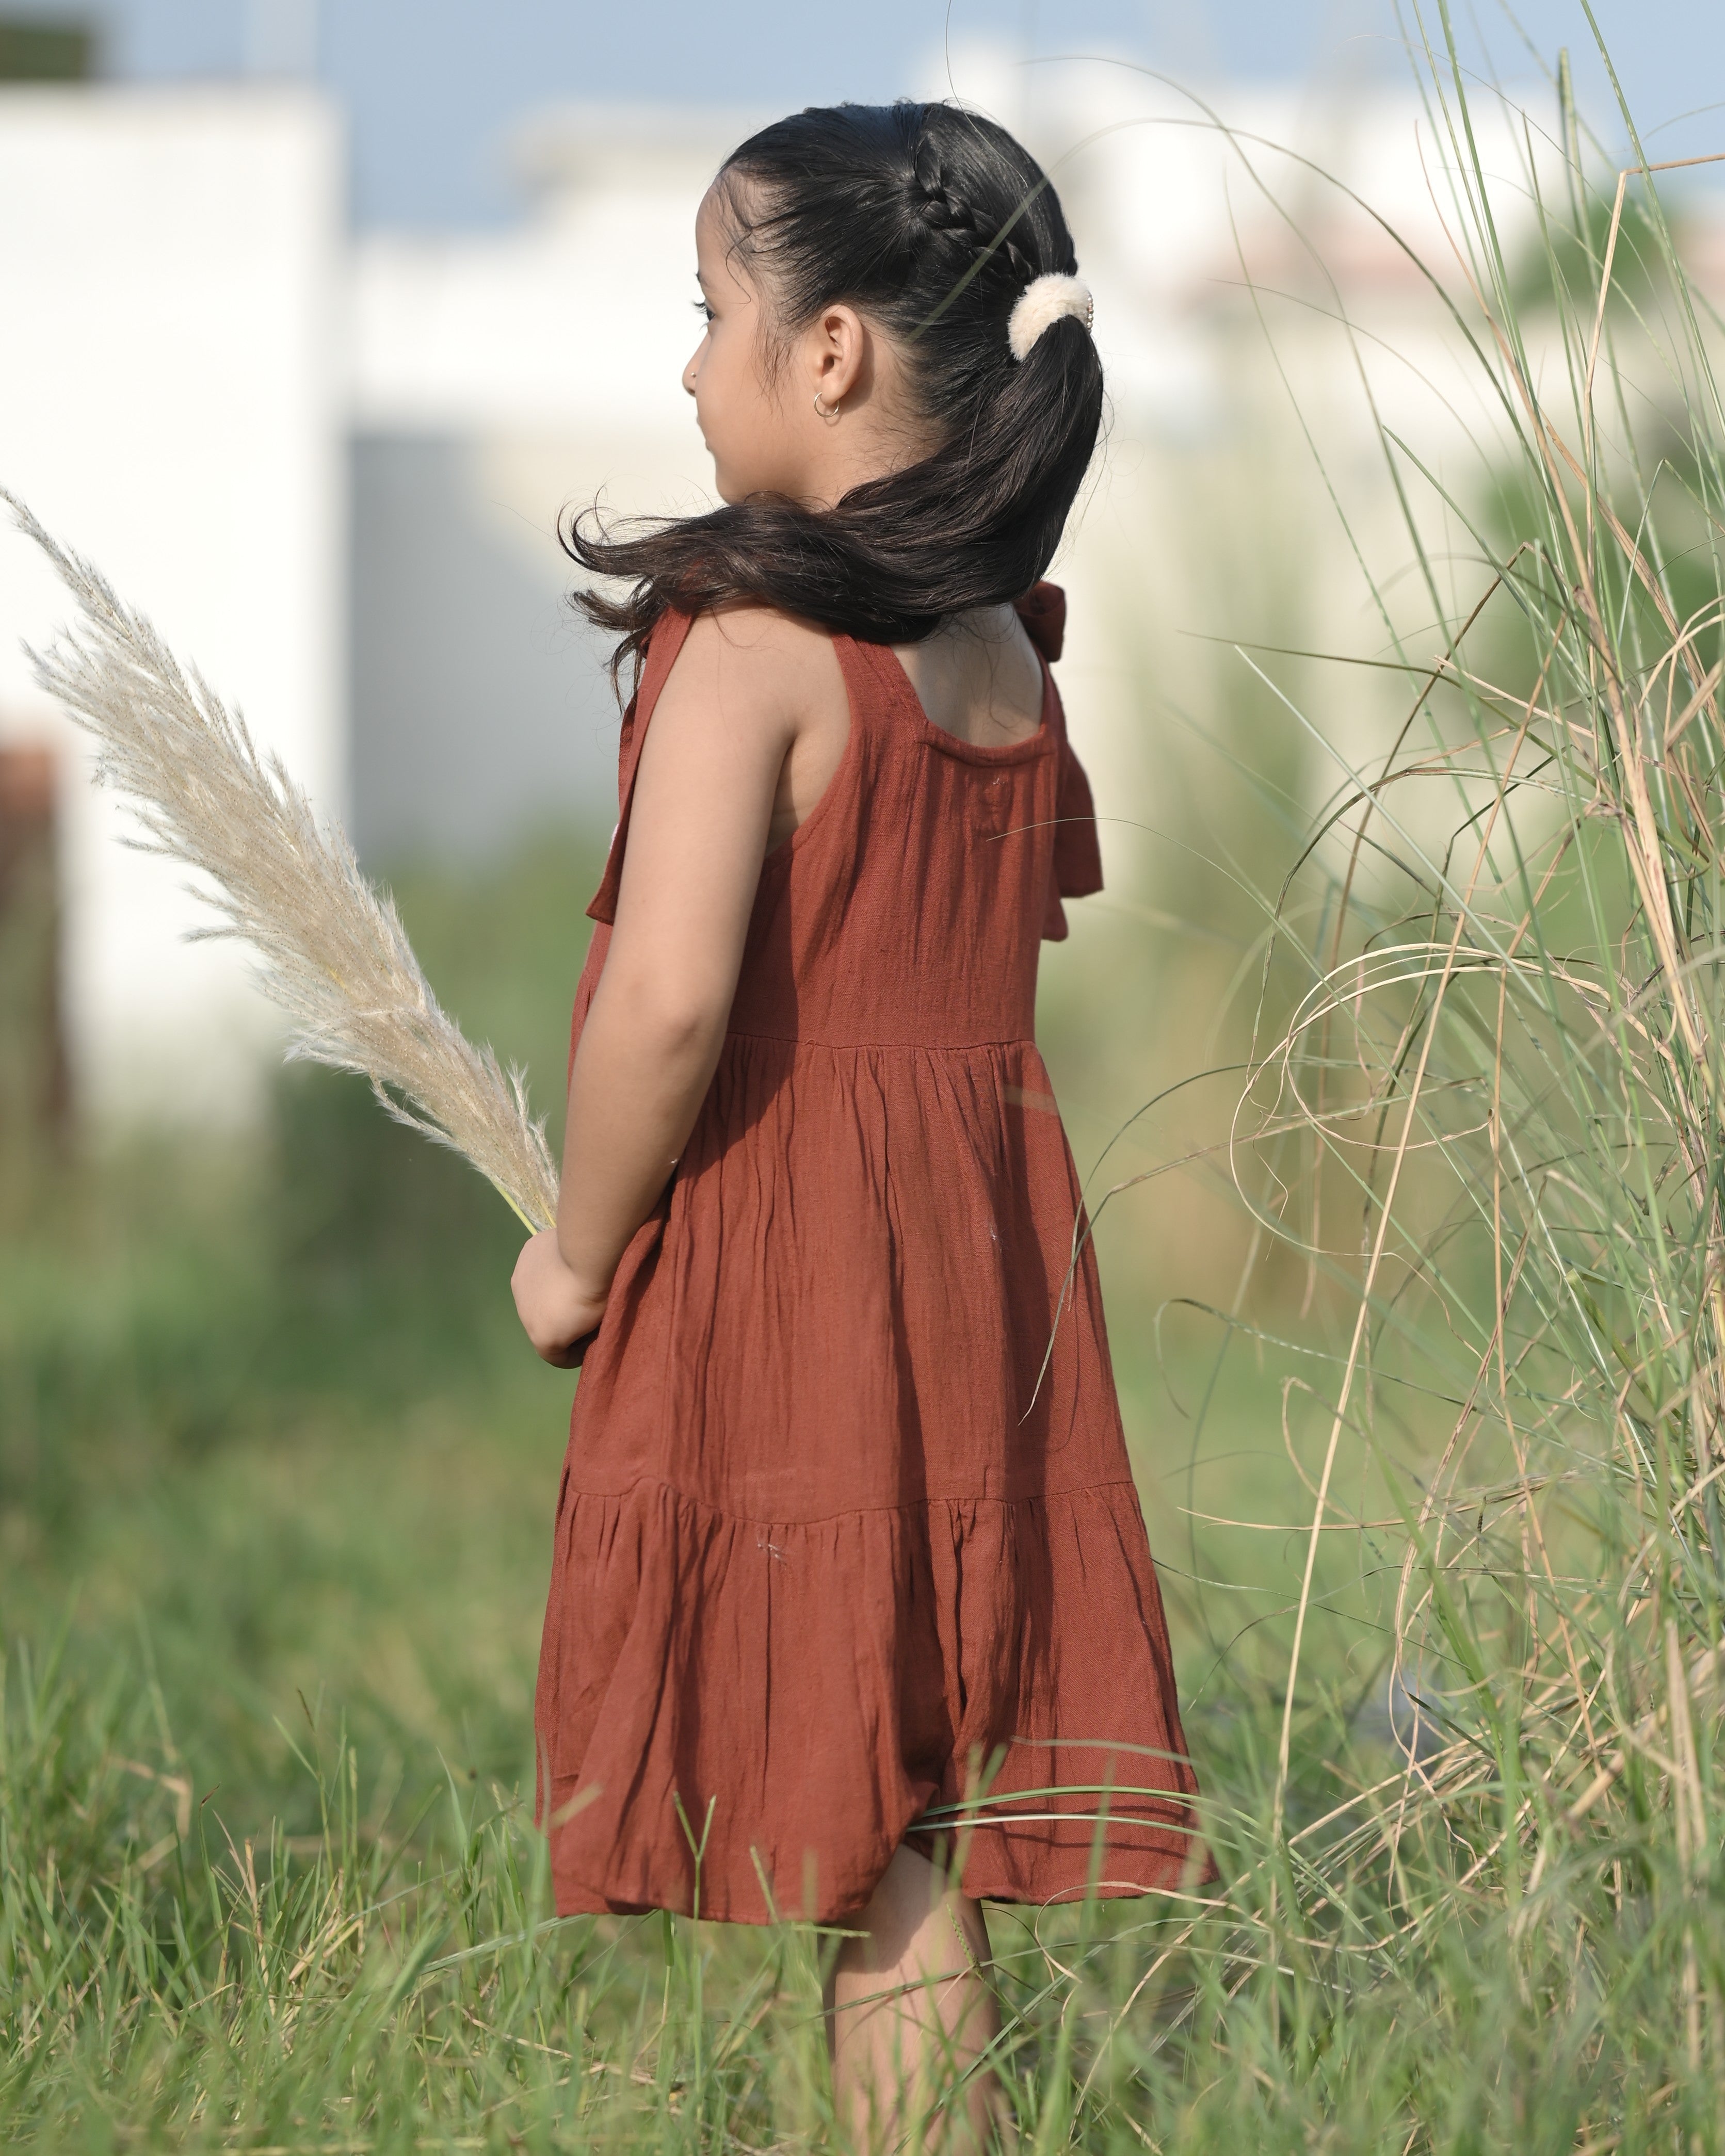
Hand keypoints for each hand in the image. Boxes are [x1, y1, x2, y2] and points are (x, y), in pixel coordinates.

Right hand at [511, 1229, 610, 1367]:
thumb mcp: (598, 1323)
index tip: (592, 1338)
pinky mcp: (524, 1259)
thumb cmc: (599, 1294)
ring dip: (551, 1295)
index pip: (558, 1358)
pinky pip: (536, 1270)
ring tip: (573, 1283)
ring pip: (536, 1296)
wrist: (588, 1252)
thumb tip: (584, 1327)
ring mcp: (520, 1284)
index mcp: (543, 1338)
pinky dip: (548, 1270)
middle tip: (584, 1309)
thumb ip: (585, 1333)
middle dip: (562, 1321)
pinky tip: (564, 1261)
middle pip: (544, 1325)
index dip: (577, 1351)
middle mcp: (523, 1314)